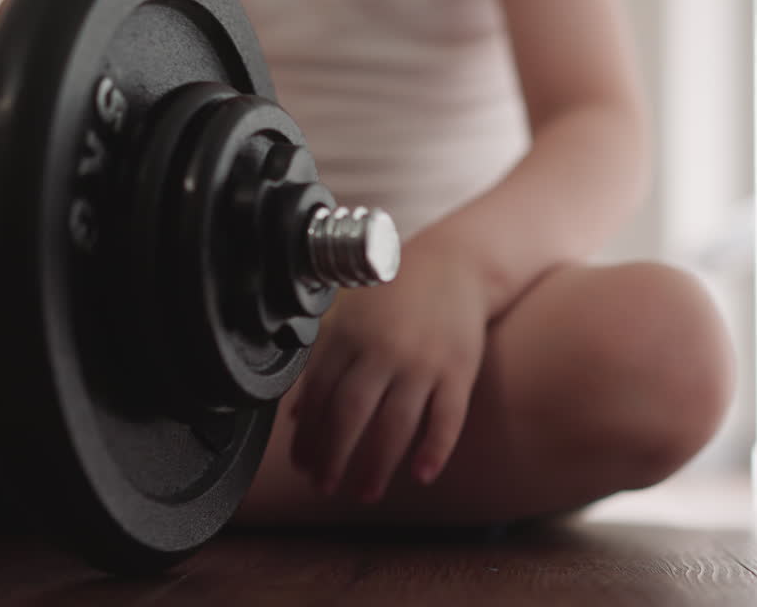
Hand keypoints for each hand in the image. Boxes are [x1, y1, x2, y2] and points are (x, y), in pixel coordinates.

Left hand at [290, 235, 490, 502]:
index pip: (320, 394)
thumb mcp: (351, 317)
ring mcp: (423, 361)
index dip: (308, 435)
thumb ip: (323, 363)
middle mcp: (384, 349)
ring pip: (395, 424)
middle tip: (325, 487)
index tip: (303, 464)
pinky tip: (421, 475)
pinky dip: (434, 449)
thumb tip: (298, 415)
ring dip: (377, 465)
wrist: (456, 264)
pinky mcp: (459, 370)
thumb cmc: (397, 293)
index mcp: (350, 335)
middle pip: (351, 413)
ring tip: (366, 492)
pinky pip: (447, 418)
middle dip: (333, 457)